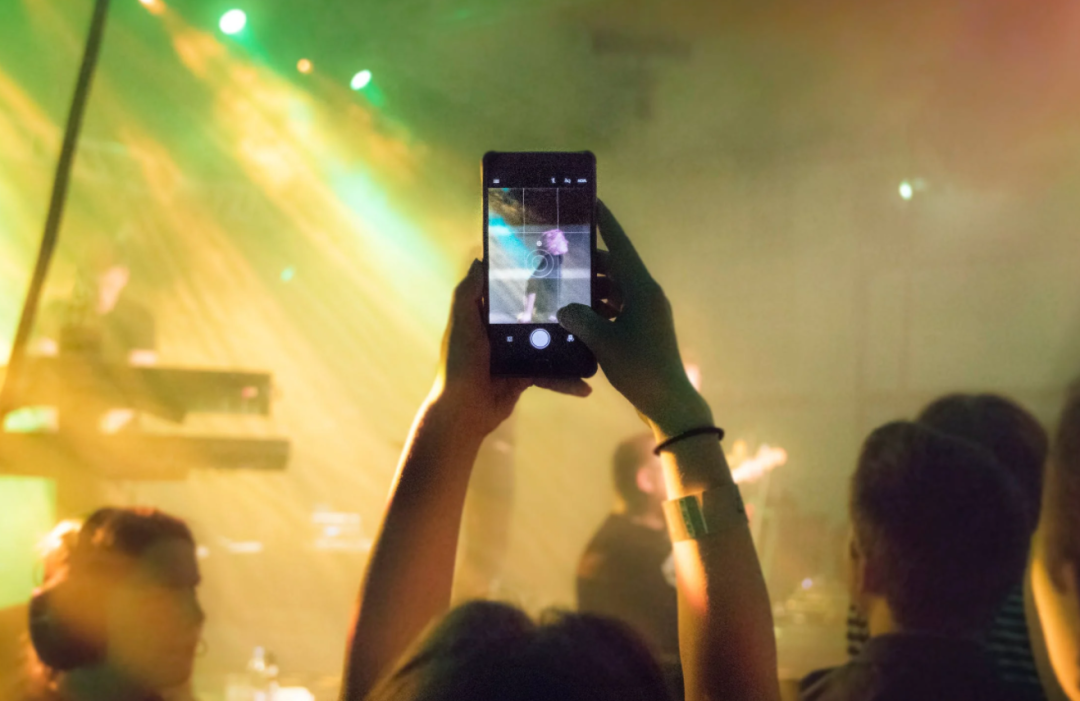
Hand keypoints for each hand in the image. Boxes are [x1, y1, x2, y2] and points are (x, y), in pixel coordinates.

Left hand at [434, 260, 589, 438]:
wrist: (464, 411)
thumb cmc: (460, 363)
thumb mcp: (461, 323)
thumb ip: (468, 293)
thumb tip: (480, 261)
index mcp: (486, 316)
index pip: (510, 291)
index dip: (530, 278)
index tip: (558, 266)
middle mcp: (502, 332)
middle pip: (536, 314)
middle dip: (560, 309)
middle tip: (591, 299)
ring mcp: (517, 354)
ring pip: (549, 343)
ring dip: (571, 344)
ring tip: (595, 338)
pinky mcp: (526, 376)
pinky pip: (551, 374)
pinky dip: (566, 381)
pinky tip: (585, 385)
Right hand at [557, 201, 710, 436]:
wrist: (667, 401)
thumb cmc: (640, 368)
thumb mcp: (604, 342)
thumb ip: (581, 319)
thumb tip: (564, 307)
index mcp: (642, 290)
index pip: (621, 247)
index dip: (607, 225)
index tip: (594, 202)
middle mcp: (646, 295)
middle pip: (614, 268)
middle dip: (588, 263)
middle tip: (559, 258)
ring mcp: (646, 313)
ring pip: (614, 290)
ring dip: (591, 289)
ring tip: (562, 287)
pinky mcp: (643, 329)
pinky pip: (617, 308)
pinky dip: (598, 308)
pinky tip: (577, 315)